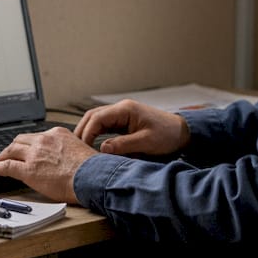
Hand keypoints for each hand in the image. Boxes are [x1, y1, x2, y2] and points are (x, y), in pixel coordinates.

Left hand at [0, 127, 97, 203]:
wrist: (92, 177)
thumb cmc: (92, 169)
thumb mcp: (80, 150)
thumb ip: (68, 150)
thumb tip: (66, 159)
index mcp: (57, 134)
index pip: (36, 136)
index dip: (28, 144)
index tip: (25, 148)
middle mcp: (44, 140)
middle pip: (20, 140)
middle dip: (13, 147)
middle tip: (8, 154)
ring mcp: (34, 154)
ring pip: (11, 150)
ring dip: (3, 156)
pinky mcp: (28, 170)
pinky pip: (7, 166)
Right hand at [73, 99, 189, 156]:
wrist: (182, 133)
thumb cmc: (167, 135)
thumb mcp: (146, 143)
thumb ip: (124, 145)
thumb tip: (102, 149)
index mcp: (125, 110)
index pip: (97, 118)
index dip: (86, 133)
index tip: (82, 148)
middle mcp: (121, 109)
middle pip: (92, 116)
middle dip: (82, 131)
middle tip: (75, 149)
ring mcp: (122, 115)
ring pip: (97, 120)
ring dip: (88, 132)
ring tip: (81, 149)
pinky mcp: (124, 122)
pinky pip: (105, 126)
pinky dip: (96, 134)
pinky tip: (93, 146)